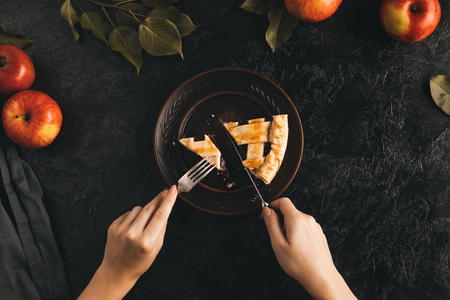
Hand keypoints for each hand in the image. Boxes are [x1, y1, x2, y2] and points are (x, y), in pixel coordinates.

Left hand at [78, 185, 177, 299]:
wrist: (117, 271)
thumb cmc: (138, 262)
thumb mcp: (156, 248)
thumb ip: (161, 228)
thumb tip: (165, 209)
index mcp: (146, 241)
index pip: (160, 215)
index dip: (168, 200)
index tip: (172, 190)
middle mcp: (132, 234)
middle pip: (150, 208)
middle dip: (159, 198)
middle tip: (166, 192)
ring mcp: (121, 229)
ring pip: (138, 209)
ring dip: (144, 212)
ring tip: (143, 225)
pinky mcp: (113, 226)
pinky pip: (127, 213)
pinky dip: (133, 217)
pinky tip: (133, 228)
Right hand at [261, 197, 356, 299]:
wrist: (321, 277)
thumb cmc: (300, 264)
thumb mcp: (278, 244)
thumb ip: (271, 224)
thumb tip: (267, 211)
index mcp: (297, 220)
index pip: (283, 201)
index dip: (272, 205)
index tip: (266, 215)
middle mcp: (308, 220)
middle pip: (290, 210)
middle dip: (279, 218)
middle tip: (275, 235)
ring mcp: (315, 227)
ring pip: (297, 219)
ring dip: (288, 226)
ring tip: (287, 244)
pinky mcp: (318, 234)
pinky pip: (304, 226)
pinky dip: (297, 231)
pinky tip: (296, 247)